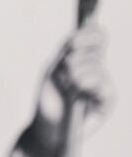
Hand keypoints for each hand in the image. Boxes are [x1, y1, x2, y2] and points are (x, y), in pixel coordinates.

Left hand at [23, 22, 112, 156]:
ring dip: (75, 72)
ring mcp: (104, 83)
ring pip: (96, 63)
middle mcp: (97, 68)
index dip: (89, 32)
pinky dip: (85, 83)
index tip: (71, 41)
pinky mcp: (109, 99)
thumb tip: (85, 30)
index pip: (97, 36)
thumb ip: (68, 49)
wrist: (47, 126)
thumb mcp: (53, 68)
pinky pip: (102, 82)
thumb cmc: (49, 98)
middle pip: (96, 46)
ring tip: (67, 87)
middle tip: (63, 70)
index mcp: (84, 58)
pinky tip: (77, 93)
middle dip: (75, 55)